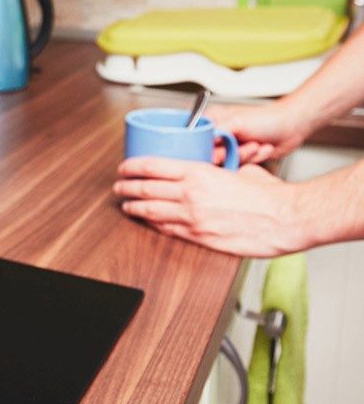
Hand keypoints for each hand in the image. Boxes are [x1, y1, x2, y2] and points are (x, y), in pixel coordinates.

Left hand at [114, 157, 307, 256]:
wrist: (285, 218)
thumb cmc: (267, 194)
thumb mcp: (236, 170)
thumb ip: (216, 170)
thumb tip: (208, 169)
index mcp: (198, 173)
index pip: (152, 166)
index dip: (132, 167)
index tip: (124, 168)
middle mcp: (190, 194)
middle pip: (145, 188)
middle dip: (126, 187)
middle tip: (118, 186)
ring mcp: (193, 218)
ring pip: (151, 211)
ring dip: (134, 207)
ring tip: (125, 204)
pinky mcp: (199, 237)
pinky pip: (167, 230)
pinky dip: (153, 224)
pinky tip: (147, 221)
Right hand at [208, 100, 307, 164]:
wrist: (293, 126)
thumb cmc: (267, 118)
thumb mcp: (237, 123)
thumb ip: (216, 134)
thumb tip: (202, 146)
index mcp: (214, 121)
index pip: (198, 140)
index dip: (206, 149)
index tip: (216, 153)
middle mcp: (220, 134)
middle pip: (212, 154)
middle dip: (232, 153)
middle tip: (243, 147)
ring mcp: (232, 146)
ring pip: (228, 162)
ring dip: (246, 155)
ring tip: (256, 145)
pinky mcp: (243, 157)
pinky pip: (241, 165)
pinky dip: (254, 159)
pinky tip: (263, 148)